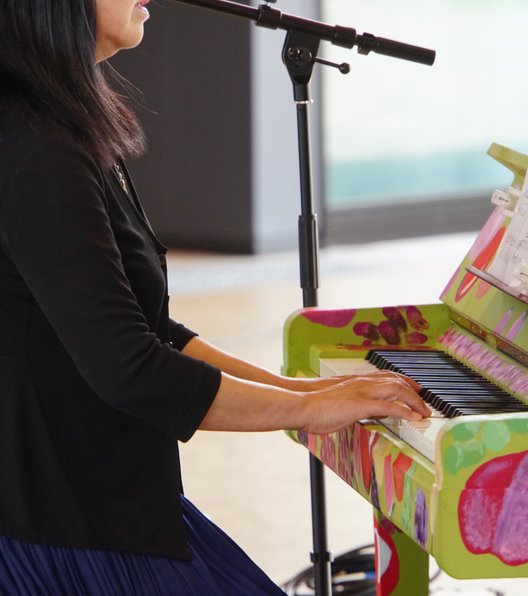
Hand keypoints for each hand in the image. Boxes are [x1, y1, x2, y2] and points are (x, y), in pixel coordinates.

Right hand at [300, 371, 429, 434]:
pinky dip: (405, 411)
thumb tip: (367, 410)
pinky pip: (390, 406)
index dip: (403, 381)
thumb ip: (355, 402)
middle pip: (397, 381)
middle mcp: (362, 382)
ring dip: (414, 401)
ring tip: (424, 412)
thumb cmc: (313, 404)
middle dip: (414, 391)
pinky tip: (413, 417)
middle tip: (425, 402)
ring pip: (398, 390)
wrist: (301, 404)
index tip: (413, 387)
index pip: (386, 376)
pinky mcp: (361, 404)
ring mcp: (363, 392)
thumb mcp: (338, 400)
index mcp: (356, 380)